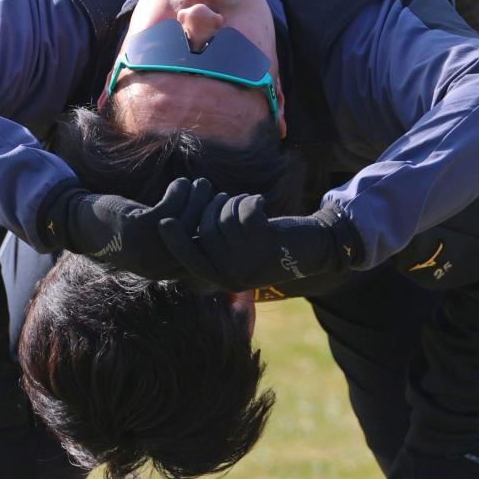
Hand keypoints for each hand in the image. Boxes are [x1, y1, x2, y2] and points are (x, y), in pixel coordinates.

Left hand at [44, 177, 213, 278]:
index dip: (216, 232)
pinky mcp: (139, 229)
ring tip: (201, 183)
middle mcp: (158, 266)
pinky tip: (179, 183)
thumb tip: (210, 225)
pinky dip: (179, 192)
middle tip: (216, 194)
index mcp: (164, 272)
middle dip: (211, 213)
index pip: (201, 254)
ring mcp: (148, 248)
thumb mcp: (152, 241)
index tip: (222, 212)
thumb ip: (177, 239)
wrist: (82, 225)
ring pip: (187, 220)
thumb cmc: (121, 231)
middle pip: (198, 238)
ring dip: (198, 197)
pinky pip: (171, 207)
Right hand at [158, 193, 361, 291]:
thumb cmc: (272, 247)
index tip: (164, 220)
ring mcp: (251, 260)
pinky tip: (258, 202)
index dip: (174, 241)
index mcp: (224, 279)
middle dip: (212, 207)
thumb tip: (184, 227)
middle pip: (206, 231)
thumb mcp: (242, 254)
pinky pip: (243, 210)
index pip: (189, 259)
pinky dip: (250, 200)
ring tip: (246, 203)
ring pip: (225, 218)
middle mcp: (235, 275)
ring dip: (234, 201)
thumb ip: (217, 247)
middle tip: (225, 198)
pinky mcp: (267, 243)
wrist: (314, 250)